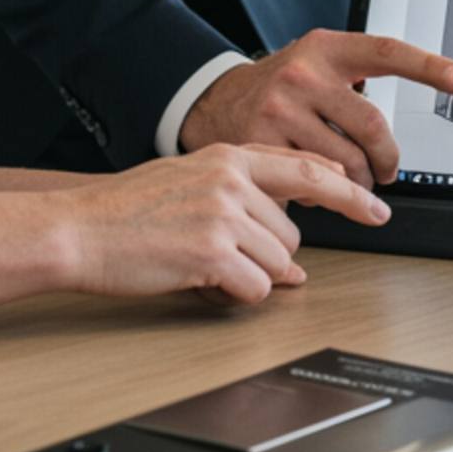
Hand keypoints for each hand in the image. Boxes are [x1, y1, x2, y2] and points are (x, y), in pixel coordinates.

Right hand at [62, 142, 389, 305]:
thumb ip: (241, 203)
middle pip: (292, 233)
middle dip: (269, 256)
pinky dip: (235, 295)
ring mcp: (223, 215)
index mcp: (227, 156)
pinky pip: (256, 288)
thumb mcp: (185, 183)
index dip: (348, 193)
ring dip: (249, 276)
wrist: (77, 230)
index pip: (307, 170)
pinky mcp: (212, 253)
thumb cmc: (123, 212)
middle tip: (226, 257)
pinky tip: (201, 280)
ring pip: (277, 264)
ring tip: (202, 264)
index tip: (375, 207)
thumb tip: (291, 258)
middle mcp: (230, 180)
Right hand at [179, 32, 452, 185]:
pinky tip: (314, 183)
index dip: (428, 67)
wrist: (214, 103)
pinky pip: (313, 182)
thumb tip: (400, 125)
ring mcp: (279, 110)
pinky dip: (323, 192)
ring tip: (350, 181)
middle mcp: (302, 75)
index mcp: (324, 50)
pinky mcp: (260, 145)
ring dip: (357, 184)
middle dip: (388, 159)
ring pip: (347, 163)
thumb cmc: (278, 89)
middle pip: (372, 126)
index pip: (386, 52)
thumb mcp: (314, 66)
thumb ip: (353, 84)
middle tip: (386, 171)